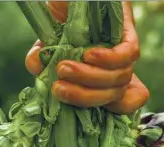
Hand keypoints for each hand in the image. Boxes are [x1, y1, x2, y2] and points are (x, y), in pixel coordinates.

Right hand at [25, 2, 149, 113]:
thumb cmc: (64, 16)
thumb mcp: (48, 41)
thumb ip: (41, 57)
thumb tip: (35, 67)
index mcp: (105, 76)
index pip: (123, 103)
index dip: (115, 110)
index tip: (88, 114)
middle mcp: (119, 68)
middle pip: (114, 96)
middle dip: (84, 97)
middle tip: (58, 87)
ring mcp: (125, 51)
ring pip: (119, 78)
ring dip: (89, 77)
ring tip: (63, 67)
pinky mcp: (128, 32)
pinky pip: (127, 54)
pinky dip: (107, 59)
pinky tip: (88, 54)